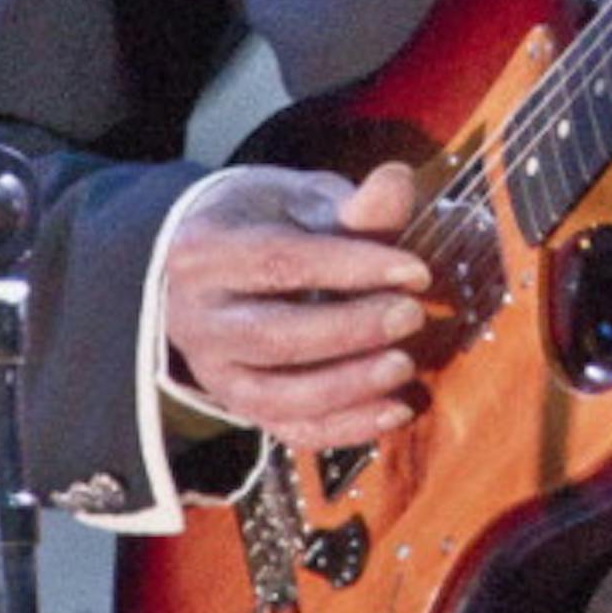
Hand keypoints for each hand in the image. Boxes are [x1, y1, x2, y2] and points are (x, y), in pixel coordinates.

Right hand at [162, 159, 429, 447]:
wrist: (210, 263)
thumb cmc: (265, 222)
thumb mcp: (300, 198)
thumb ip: (350, 203)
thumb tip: (397, 182)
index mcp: (204, 252)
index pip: (279, 263)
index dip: (351, 268)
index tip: (415, 271)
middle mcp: (196, 318)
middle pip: (273, 336)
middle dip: (350, 331)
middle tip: (412, 315)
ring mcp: (213, 370)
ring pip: (275, 396)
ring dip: (348, 387)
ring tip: (405, 366)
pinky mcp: (238, 406)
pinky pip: (288, 430)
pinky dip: (344, 428)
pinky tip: (395, 411)